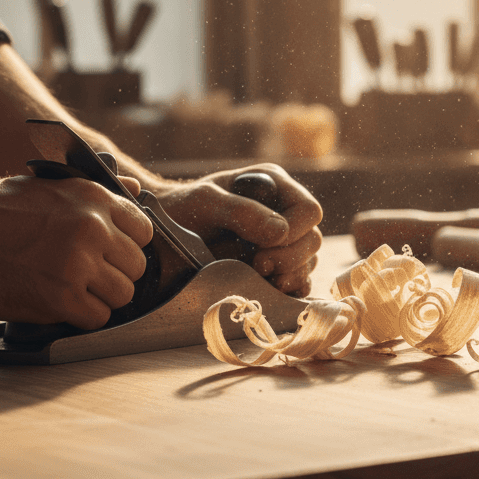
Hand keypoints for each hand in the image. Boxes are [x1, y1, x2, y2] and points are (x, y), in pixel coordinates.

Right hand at [0, 174, 152, 328]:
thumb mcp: (47, 186)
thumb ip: (94, 195)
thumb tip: (133, 190)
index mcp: (93, 198)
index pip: (144, 231)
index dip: (126, 245)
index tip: (108, 253)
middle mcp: (93, 229)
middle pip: (136, 267)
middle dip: (114, 274)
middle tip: (85, 276)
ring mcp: (78, 264)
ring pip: (122, 295)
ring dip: (100, 298)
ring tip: (71, 291)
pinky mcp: (60, 298)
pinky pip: (97, 319)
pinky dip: (81, 318)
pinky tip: (60, 305)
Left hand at [151, 163, 322, 295]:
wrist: (165, 234)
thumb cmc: (184, 209)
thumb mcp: (206, 202)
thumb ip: (242, 212)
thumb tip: (281, 232)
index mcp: (274, 187)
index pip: (308, 210)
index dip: (295, 231)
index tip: (264, 246)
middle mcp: (285, 213)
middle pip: (312, 240)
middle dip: (290, 257)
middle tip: (259, 265)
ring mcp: (282, 244)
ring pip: (308, 263)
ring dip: (290, 275)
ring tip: (261, 277)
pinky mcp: (275, 269)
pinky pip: (298, 282)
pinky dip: (290, 290)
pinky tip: (272, 290)